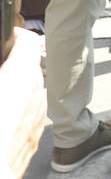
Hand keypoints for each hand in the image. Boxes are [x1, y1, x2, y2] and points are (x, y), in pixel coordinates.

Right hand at [0, 30, 46, 178]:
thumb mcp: (0, 87)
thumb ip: (2, 74)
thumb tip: (5, 78)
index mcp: (19, 78)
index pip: (28, 43)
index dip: (17, 36)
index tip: (9, 37)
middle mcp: (36, 96)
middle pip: (31, 69)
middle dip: (15, 67)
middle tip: (0, 69)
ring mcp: (37, 120)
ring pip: (34, 94)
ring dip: (20, 90)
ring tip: (1, 96)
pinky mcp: (34, 142)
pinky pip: (31, 117)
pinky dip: (20, 113)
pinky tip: (2, 122)